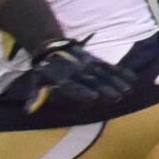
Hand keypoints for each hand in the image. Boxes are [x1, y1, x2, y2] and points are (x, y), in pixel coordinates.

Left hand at [0, 41, 154, 126]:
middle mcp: (78, 71)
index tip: (94, 97)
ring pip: (105, 73)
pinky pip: (110, 67)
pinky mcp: (95, 60)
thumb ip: (36, 96)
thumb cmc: (45, 70)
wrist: (50, 47)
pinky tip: (132, 79)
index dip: (84, 91)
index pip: (75, 86)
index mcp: (63, 78)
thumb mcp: (38, 81)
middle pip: (94, 80)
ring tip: (128, 90)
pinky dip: (121, 72)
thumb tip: (27, 111)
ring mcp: (88, 65)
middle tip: (118, 97)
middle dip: (107, 88)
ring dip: (117, 82)